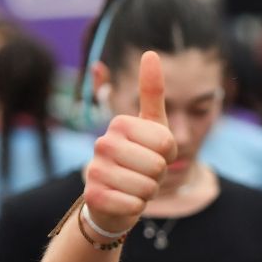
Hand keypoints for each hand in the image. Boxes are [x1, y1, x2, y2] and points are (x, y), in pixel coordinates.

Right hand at [83, 51, 177, 232]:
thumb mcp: (152, 127)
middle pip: (157, 166)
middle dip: (158, 176)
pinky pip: (134, 205)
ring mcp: (95, 168)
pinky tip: (124, 201)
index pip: (167, 143)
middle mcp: (102, 142)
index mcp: (120, 123)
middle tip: (143, 174)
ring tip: (134, 186)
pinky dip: (136, 207)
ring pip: (146, 187)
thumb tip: (151, 53)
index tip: (153, 153)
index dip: (168, 154)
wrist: (113, 197)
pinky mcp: (92, 195)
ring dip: (148, 192)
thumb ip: (152, 93)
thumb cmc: (139, 159)